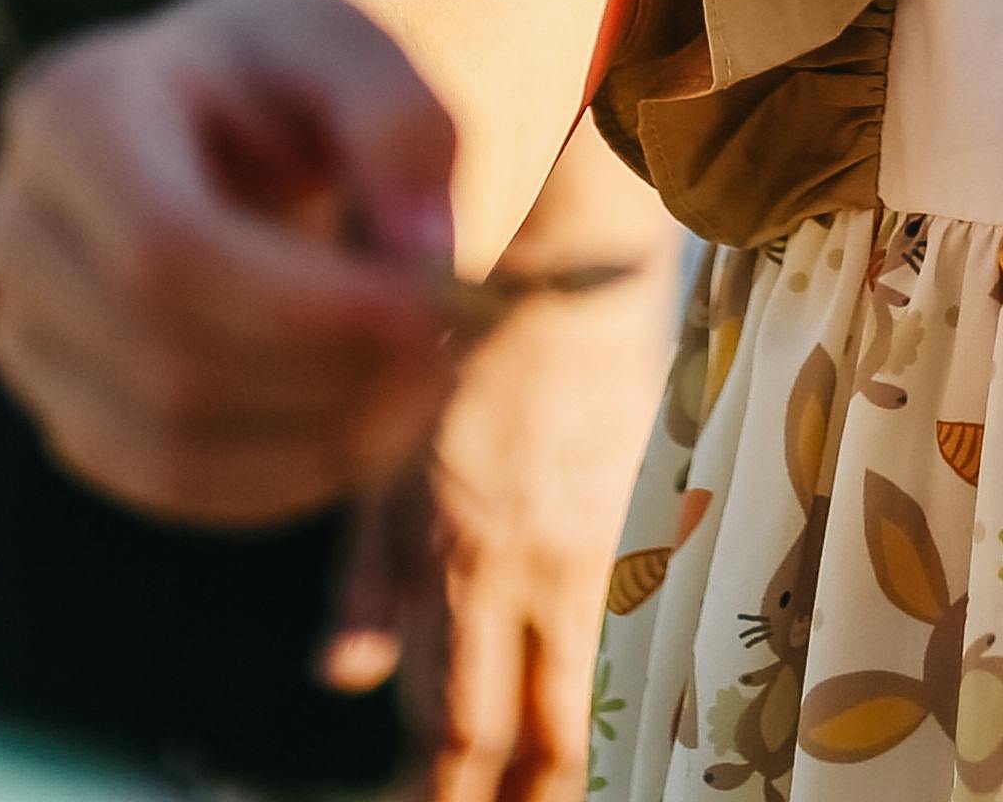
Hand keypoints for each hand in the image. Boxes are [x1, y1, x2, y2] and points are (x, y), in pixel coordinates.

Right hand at [0, 0, 459, 526]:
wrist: (257, 114)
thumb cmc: (312, 75)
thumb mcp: (369, 52)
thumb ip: (408, 126)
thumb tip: (423, 254)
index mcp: (75, 103)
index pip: (165, 250)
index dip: (300, 307)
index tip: (427, 314)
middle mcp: (14, 222)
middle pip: (163, 354)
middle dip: (321, 376)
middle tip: (442, 357)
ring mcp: (21, 327)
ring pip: (160, 438)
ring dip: (311, 439)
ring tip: (417, 391)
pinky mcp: (64, 407)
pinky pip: (165, 483)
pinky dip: (279, 476)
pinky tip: (365, 430)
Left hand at [329, 255, 675, 801]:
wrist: (559, 256)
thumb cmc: (453, 348)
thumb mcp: (385, 458)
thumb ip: (371, 577)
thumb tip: (346, 678)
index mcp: (460, 558)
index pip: (454, 729)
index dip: (439, 796)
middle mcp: (536, 567)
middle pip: (534, 739)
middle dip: (512, 801)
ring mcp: (607, 545)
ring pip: (598, 699)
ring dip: (569, 762)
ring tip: (543, 793)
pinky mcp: (655, 515)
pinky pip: (640, 636)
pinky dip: (620, 690)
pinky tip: (605, 710)